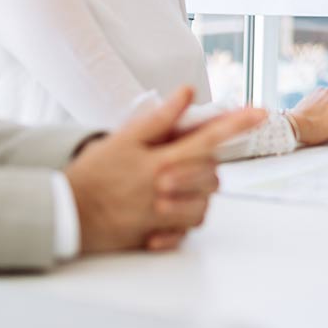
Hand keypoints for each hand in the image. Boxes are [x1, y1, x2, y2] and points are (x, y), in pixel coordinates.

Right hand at [65, 86, 265, 253]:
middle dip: (208, 163)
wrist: (66, 212)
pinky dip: (183, 220)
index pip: (210, 138)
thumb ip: (161, 118)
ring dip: (198, 192)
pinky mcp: (157, 236)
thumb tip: (187, 91)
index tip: (260, 113)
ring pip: (205, 203)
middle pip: (212, 174)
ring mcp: (164, 215)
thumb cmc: (95, 172)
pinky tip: (168, 210)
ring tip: (177, 183)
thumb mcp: (125, 138)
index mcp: (163, 161)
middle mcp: (168, 189)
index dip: (238, 124)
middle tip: (186, 155)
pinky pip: (187, 229)